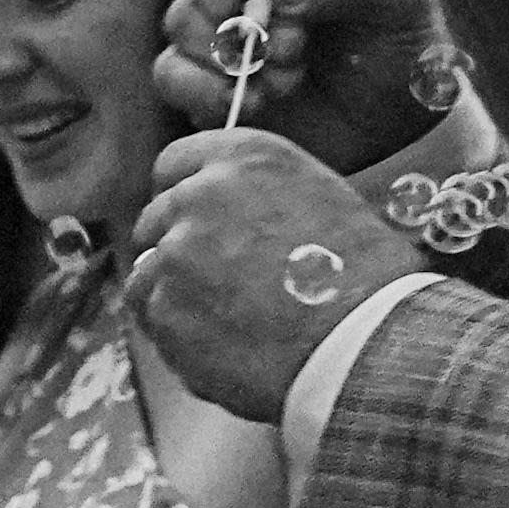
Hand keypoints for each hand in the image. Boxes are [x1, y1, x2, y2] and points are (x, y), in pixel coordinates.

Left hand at [123, 124, 422, 425]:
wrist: (362, 340)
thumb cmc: (362, 277)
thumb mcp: (322, 199)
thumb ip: (261, 197)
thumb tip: (232, 219)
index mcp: (245, 158)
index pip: (176, 163)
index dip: (182, 195)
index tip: (190, 218)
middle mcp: (200, 195)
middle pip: (155, 219)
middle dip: (177, 250)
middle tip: (215, 283)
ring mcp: (174, 253)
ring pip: (146, 274)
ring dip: (173, 297)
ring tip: (225, 324)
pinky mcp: (162, 308)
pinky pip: (153, 322)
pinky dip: (177, 337)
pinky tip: (222, 348)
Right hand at [156, 0, 460, 174]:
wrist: (392, 132)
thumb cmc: (401, 48)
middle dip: (238, 10)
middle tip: (292, 45)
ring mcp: (220, 26)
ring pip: (180, 20)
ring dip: (232, 56)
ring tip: (290, 80)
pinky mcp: (202, 80)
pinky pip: (170, 73)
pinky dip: (204, 91)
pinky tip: (255, 106)